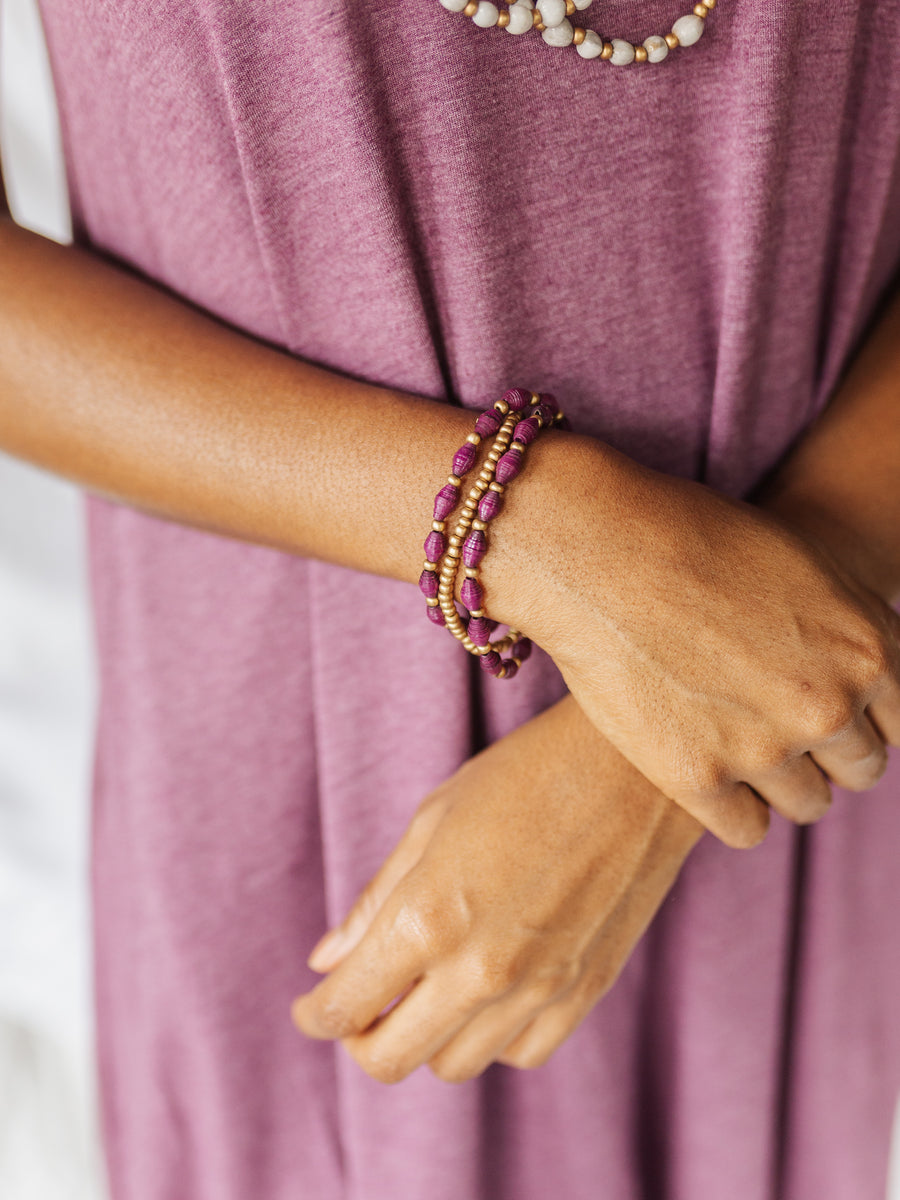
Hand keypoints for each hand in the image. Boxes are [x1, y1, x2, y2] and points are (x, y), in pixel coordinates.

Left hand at [291, 695, 701, 1083]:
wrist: (637, 764)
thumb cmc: (526, 773)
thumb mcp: (434, 818)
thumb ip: (377, 900)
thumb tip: (326, 960)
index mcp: (428, 917)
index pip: (346, 1007)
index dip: (315, 1014)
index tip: (311, 1004)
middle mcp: (481, 969)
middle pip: (391, 1060)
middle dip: (360, 1040)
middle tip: (359, 1007)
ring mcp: (540, 988)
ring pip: (454, 1064)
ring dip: (425, 1036)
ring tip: (428, 987)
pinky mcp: (586, 991)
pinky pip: (520, 1052)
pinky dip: (490, 1035)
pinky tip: (487, 990)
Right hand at [503, 436, 899, 848]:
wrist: (602, 552)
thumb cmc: (694, 539)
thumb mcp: (803, 565)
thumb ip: (848, 629)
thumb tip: (861, 674)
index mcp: (867, 650)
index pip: (899, 725)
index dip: (859, 716)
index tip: (819, 707)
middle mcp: (828, 706)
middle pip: (859, 770)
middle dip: (823, 751)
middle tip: (770, 722)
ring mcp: (765, 748)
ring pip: (807, 804)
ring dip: (777, 781)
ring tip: (731, 742)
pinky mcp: (699, 779)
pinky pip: (747, 828)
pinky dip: (730, 806)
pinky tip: (702, 768)